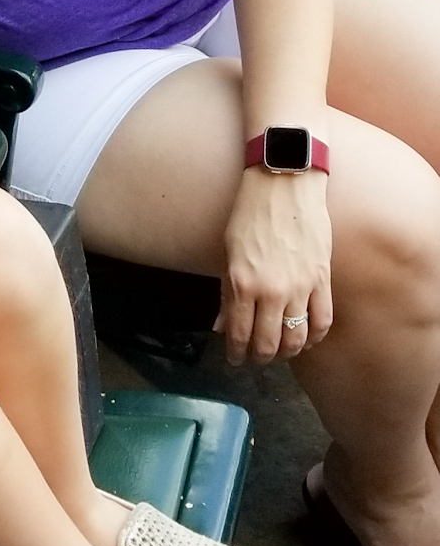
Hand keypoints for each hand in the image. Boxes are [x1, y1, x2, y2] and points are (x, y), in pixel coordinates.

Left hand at [215, 167, 332, 365]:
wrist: (284, 184)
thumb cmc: (250, 214)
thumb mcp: (228, 253)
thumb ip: (227, 293)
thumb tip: (222, 327)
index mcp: (244, 284)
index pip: (240, 335)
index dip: (237, 354)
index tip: (234, 361)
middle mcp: (272, 291)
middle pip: (269, 343)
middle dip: (260, 358)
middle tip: (256, 359)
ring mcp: (301, 286)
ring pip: (298, 338)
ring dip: (287, 352)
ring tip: (280, 352)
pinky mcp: (322, 278)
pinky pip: (323, 319)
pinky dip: (315, 336)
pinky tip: (307, 339)